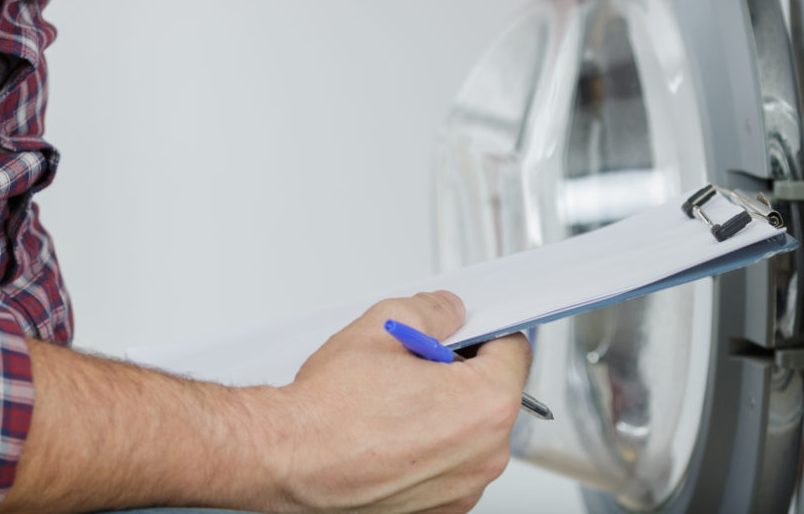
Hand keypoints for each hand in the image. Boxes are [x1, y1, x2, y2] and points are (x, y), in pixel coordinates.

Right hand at [265, 291, 530, 513]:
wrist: (289, 461)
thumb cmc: (328, 411)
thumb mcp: (384, 326)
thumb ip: (432, 310)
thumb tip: (449, 313)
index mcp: (485, 403)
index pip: (514, 349)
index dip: (485, 330)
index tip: (469, 330)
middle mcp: (485, 454)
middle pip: (494, 394)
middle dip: (460, 373)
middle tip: (414, 363)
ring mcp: (464, 488)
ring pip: (471, 433)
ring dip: (445, 413)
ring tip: (393, 402)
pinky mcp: (441, 509)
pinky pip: (450, 466)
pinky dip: (429, 449)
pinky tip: (390, 433)